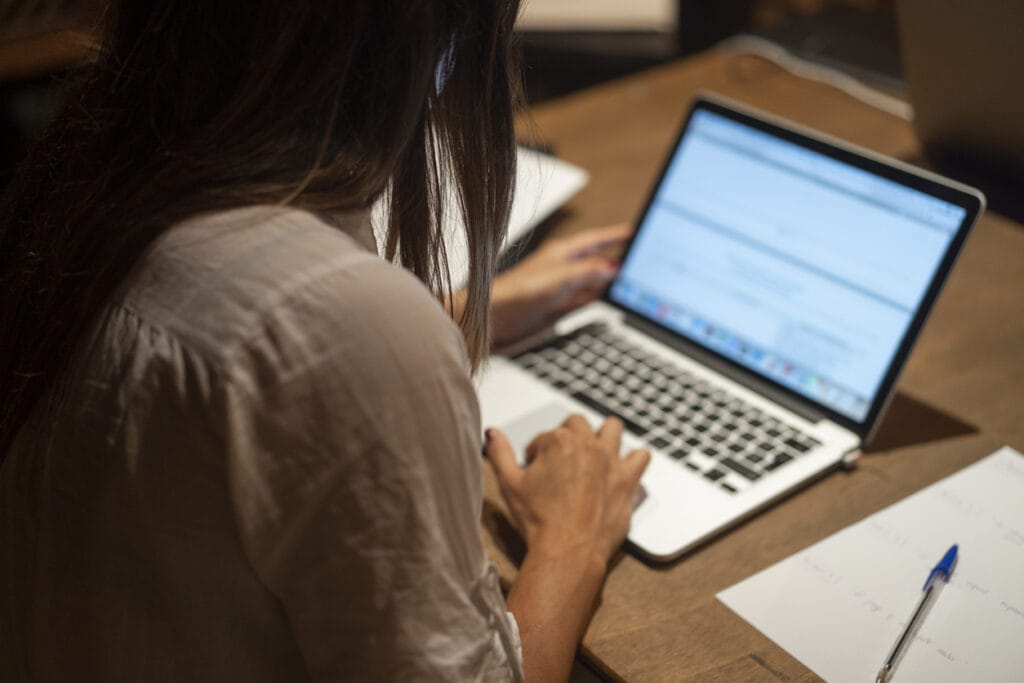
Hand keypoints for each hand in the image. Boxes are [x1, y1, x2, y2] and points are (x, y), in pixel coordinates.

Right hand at [485, 414, 649, 563]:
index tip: (535, 470)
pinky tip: (624, 468)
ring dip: (604, 435)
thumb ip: (500, 454)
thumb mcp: (509, 485)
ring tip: (596, 451)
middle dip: (568, 436)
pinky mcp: (627, 479)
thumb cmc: (538, 521)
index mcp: (557, 442)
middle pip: (577, 425)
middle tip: (562, 459)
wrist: (568, 551)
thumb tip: (492, 433)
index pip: (544, 438)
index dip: (536, 454)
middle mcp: (586, 444)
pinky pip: (641, 456)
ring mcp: (610, 460)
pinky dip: (634, 459)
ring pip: (613, 428)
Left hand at [488, 225, 629, 347]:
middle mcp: (564, 268)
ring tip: (631, 279)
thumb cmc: (517, 292)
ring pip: (594, 282)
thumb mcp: (559, 278)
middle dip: (618, 258)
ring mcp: (562, 288)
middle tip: (639, 256)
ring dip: (611, 281)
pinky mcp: (559, 307)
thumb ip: (588, 271)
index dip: (615, 235)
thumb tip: (614, 267)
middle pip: (598, 260)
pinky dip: (600, 299)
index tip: (635, 231)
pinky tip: (610, 300)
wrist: (495, 318)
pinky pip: (586, 300)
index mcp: (563, 253)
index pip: (596, 240)